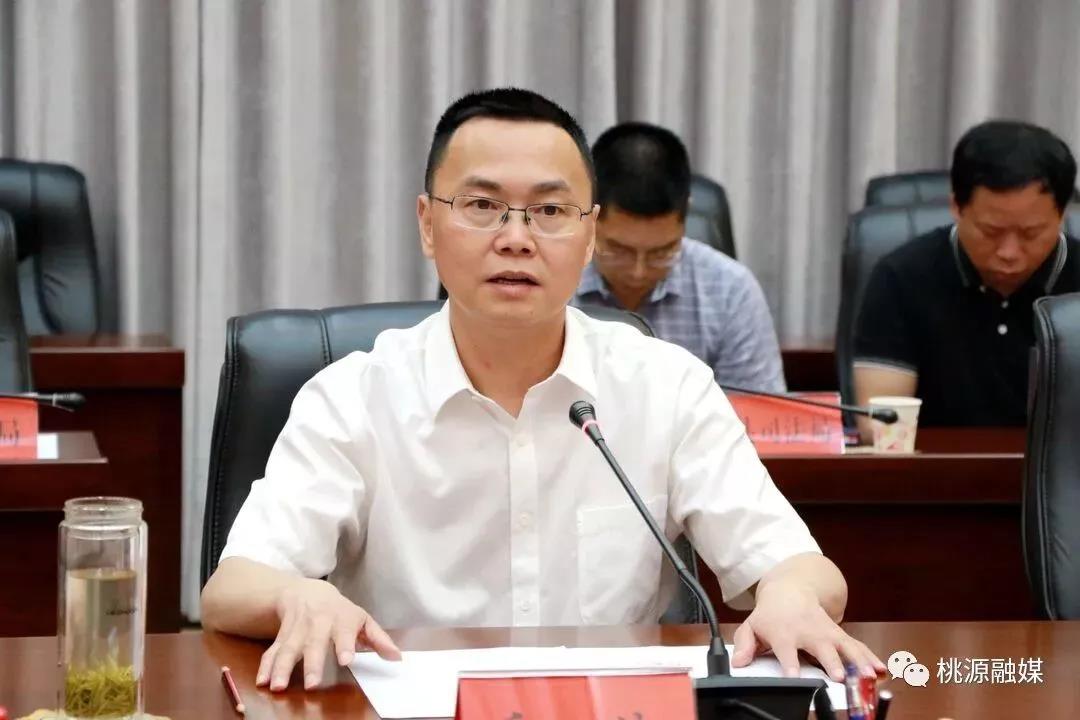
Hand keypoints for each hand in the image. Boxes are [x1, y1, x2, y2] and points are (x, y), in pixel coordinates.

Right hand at [256, 578, 400, 690]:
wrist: (307, 591)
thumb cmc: (340, 611)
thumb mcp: (362, 619)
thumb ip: (378, 639)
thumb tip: (397, 658)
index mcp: (342, 618)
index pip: (345, 632)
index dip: (345, 645)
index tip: (346, 660)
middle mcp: (318, 622)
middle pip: (314, 643)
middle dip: (312, 663)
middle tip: (311, 683)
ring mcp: (298, 628)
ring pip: (288, 647)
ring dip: (282, 667)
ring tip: (278, 686)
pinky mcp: (281, 635)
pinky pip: (272, 650)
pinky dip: (266, 666)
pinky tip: (262, 680)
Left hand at [731, 581, 883, 681]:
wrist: (790, 590)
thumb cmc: (771, 615)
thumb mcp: (752, 626)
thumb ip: (744, 645)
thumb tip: (739, 661)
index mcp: (784, 632)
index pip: (786, 649)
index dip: (789, 663)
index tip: (794, 676)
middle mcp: (808, 632)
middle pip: (822, 648)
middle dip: (832, 663)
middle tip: (840, 677)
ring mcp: (827, 633)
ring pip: (846, 647)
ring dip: (859, 661)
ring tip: (869, 676)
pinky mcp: (840, 635)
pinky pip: (858, 647)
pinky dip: (871, 657)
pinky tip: (882, 669)